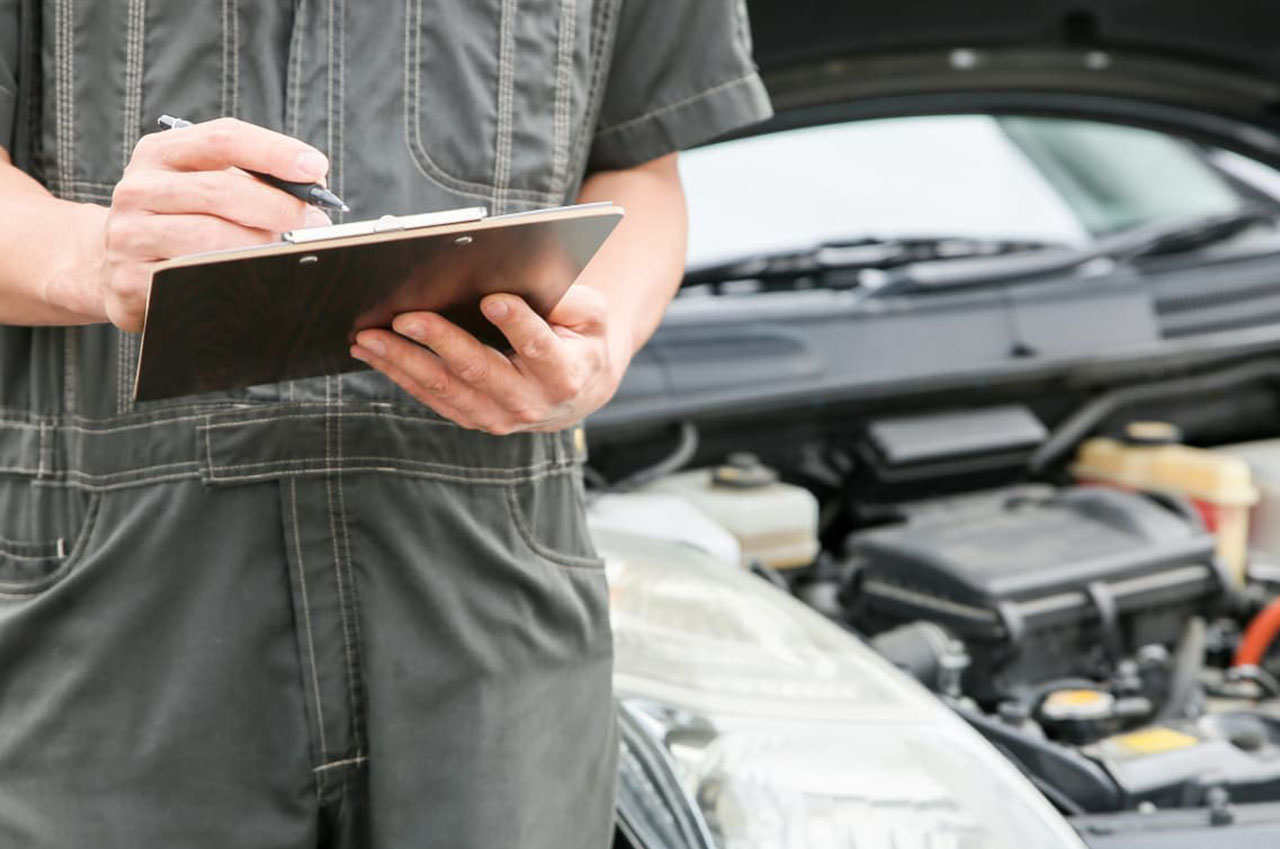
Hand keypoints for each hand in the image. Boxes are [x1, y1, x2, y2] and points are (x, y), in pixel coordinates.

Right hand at [93, 118, 332, 331]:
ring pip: (210, 238)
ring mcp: (129, 236)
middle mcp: (137, 189)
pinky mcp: (130, 281)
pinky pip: (193, 279)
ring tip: (290, 252)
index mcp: (160, 154)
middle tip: (315, 223)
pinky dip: (233, 278)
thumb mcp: (202, 184)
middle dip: (279, 207)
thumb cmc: (179, 220)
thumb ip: (252, 179)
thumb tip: (314, 191)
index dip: (274, 151)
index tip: (316, 168)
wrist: (108, 264)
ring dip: (262, 246)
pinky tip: (256, 279)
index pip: (223, 139)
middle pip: (221, 191)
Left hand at [350, 286, 626, 434]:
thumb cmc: (580, 339)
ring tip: (368, 337)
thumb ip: (570, 300)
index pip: (539, 347)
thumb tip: (524, 279)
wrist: (577, 390)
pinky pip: (431, 398)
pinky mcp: (472, 418)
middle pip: (479, 370)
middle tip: (404, 317)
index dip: (517, 324)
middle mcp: (529, 401)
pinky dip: (399, 374)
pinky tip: (373, 353)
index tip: (492, 299)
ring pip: (445, 389)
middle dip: (439, 341)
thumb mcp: (591, 315)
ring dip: (403, 362)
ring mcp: (498, 416)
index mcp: (564, 373)